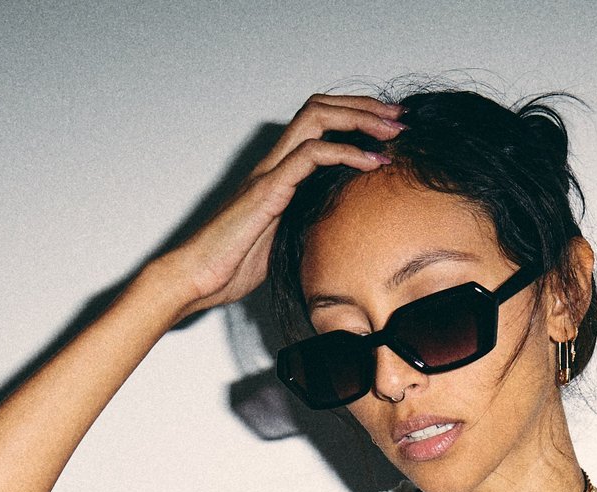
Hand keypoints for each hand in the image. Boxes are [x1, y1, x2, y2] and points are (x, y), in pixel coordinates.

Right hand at [148, 95, 401, 321]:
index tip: (390, 129)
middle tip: (401, 117)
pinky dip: (346, 152)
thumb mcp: (285, 241)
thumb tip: (341, 233)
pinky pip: (310, 155)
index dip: (355, 117)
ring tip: (393, 130)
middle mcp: (274, 163)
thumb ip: (308, 224)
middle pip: (321, 108)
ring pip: (316, 119)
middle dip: (364, 107)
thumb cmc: (231, 266)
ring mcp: (269, 173)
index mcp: (279, 172)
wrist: (195, 279)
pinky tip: (373, 161)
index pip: (319, 123)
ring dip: (360, 119)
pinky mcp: (267, 190)